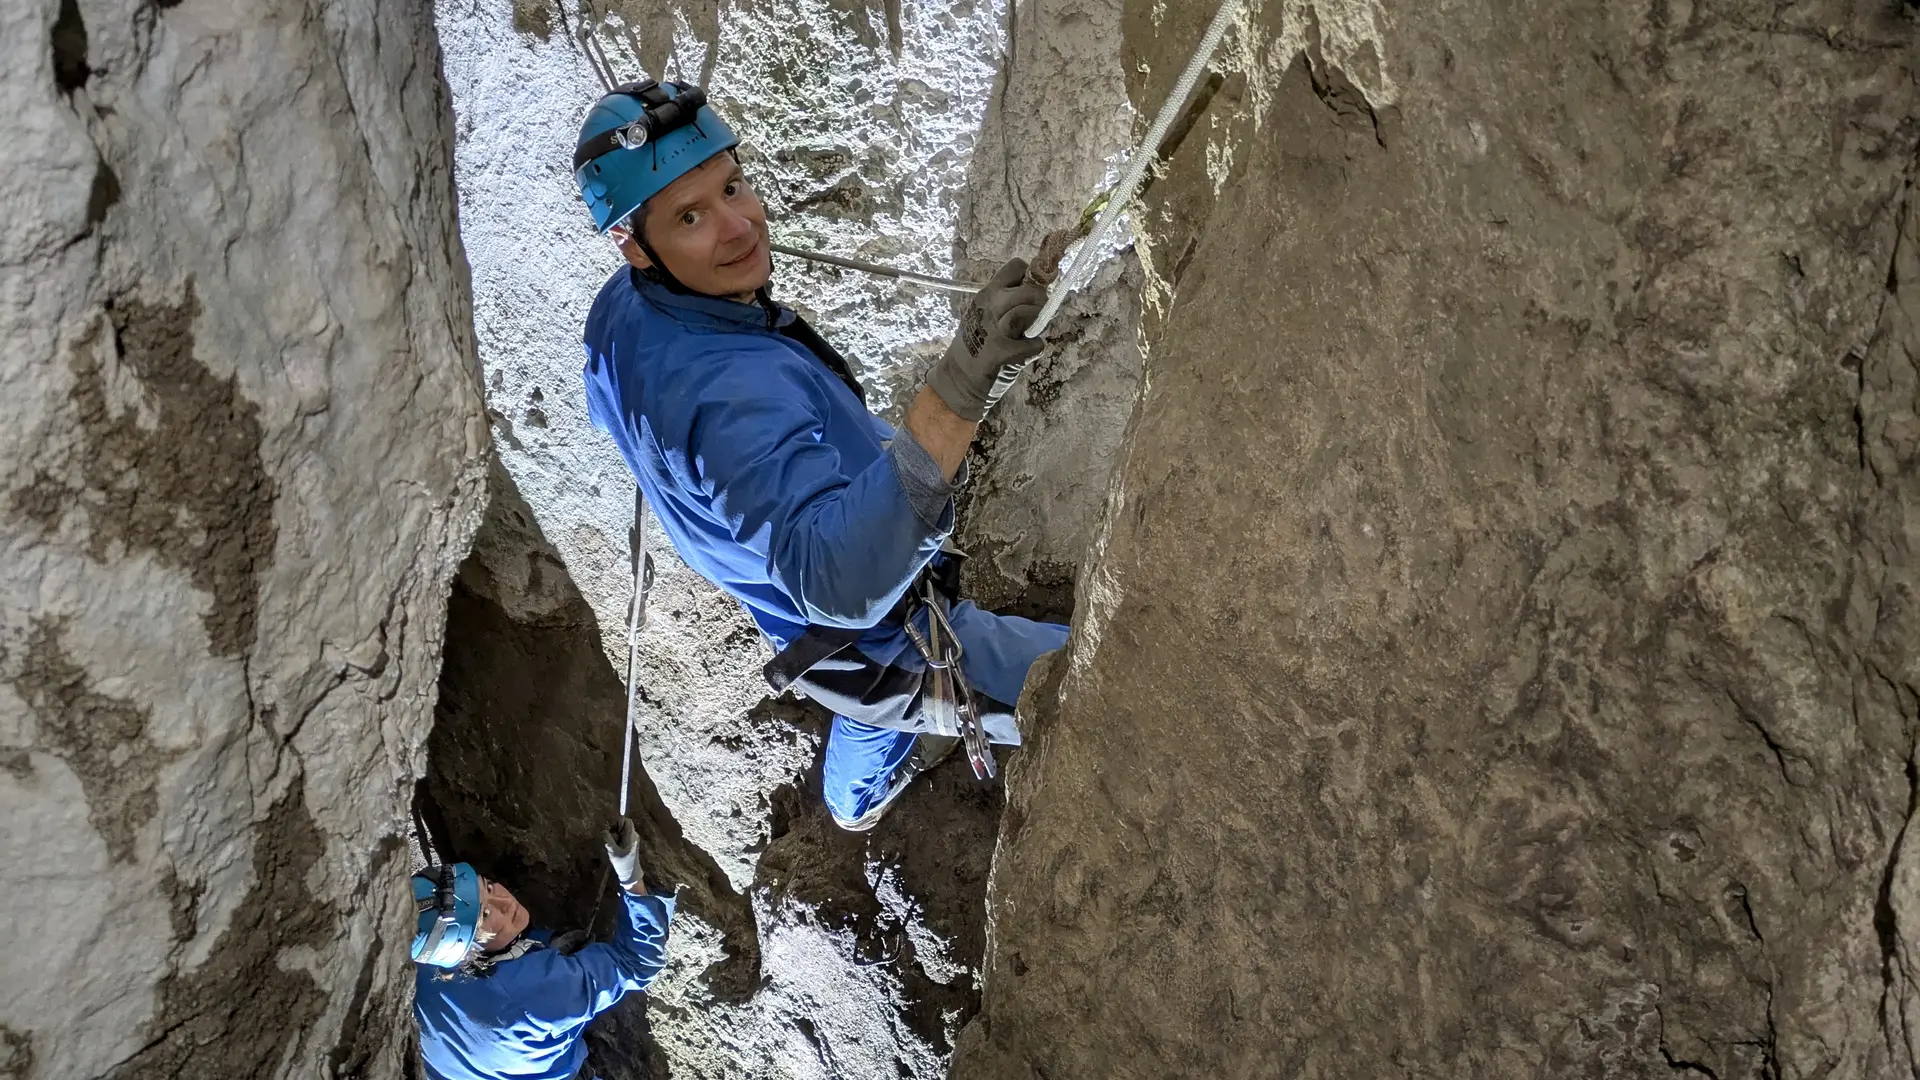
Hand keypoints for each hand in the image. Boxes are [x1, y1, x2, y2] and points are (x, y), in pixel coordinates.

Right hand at [603, 817, 642, 892]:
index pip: (627, 821)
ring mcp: (633, 841)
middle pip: (624, 827)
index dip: (619, 822)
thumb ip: (608, 839)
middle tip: (612, 842)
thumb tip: (604, 830)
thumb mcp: (612, 851)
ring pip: (622, 833)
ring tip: (614, 848)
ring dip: (616, 838)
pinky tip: (616, 851)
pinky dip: (618, 842)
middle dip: (615, 832)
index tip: (612, 831)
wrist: (631, 875)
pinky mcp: (631, 846)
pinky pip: (623, 839)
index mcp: (632, 836)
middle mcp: (634, 836)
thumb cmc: (623, 863)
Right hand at [924, 258, 1048, 421]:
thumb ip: (1007, 300)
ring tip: (1027, 334)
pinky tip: (1026, 351)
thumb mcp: (986, 313)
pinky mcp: (999, 352)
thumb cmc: (977, 345)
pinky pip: (1033, 344)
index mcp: (987, 293)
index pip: (1017, 266)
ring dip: (1037, 324)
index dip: (1030, 278)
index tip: (1028, 294)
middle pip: (1031, 289)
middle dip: (1039, 303)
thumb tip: (1038, 289)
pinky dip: (1035, 348)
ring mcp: (993, 328)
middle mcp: (990, 306)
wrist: (958, 378)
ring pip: (1030, 312)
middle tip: (1032, 319)